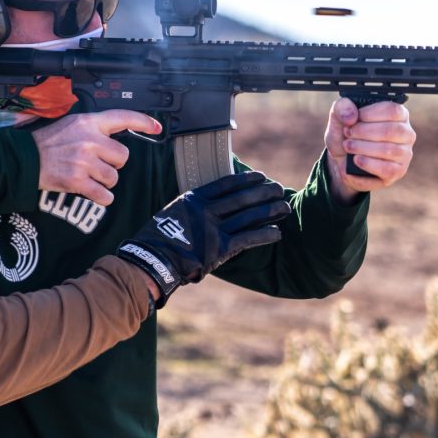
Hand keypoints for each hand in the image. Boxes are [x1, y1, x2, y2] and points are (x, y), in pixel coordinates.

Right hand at [31, 110, 161, 205]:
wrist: (25, 159)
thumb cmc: (48, 142)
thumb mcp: (72, 124)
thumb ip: (95, 127)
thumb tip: (118, 135)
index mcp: (89, 122)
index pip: (122, 117)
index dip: (143, 122)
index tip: (156, 127)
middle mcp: (89, 140)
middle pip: (123, 156)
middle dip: (114, 163)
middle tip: (98, 163)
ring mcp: (84, 161)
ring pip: (114, 177)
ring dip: (106, 181)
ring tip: (90, 176)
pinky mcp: (78, 181)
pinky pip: (104, 195)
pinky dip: (102, 197)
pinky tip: (94, 192)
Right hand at [117, 170, 290, 306]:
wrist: (152, 260)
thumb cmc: (158, 238)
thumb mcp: (172, 213)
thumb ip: (191, 208)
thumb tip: (204, 205)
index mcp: (194, 198)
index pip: (226, 184)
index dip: (246, 180)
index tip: (260, 177)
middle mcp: (206, 210)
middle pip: (242, 198)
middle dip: (264, 192)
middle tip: (278, 188)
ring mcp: (214, 229)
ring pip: (249, 216)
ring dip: (270, 211)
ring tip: (285, 207)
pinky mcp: (220, 248)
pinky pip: (248, 239)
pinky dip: (265, 234)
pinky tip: (277, 232)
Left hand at [324, 97, 415, 200]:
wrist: (341, 161)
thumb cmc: (346, 136)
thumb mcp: (338, 119)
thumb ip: (341, 108)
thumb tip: (351, 115)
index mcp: (397, 114)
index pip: (392, 110)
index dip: (369, 114)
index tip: (352, 120)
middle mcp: (405, 133)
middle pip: (391, 130)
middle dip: (363, 132)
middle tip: (348, 134)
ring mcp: (404, 153)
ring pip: (388, 150)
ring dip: (363, 148)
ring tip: (348, 146)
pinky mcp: (398, 171)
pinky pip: (387, 169)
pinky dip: (368, 164)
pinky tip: (357, 159)